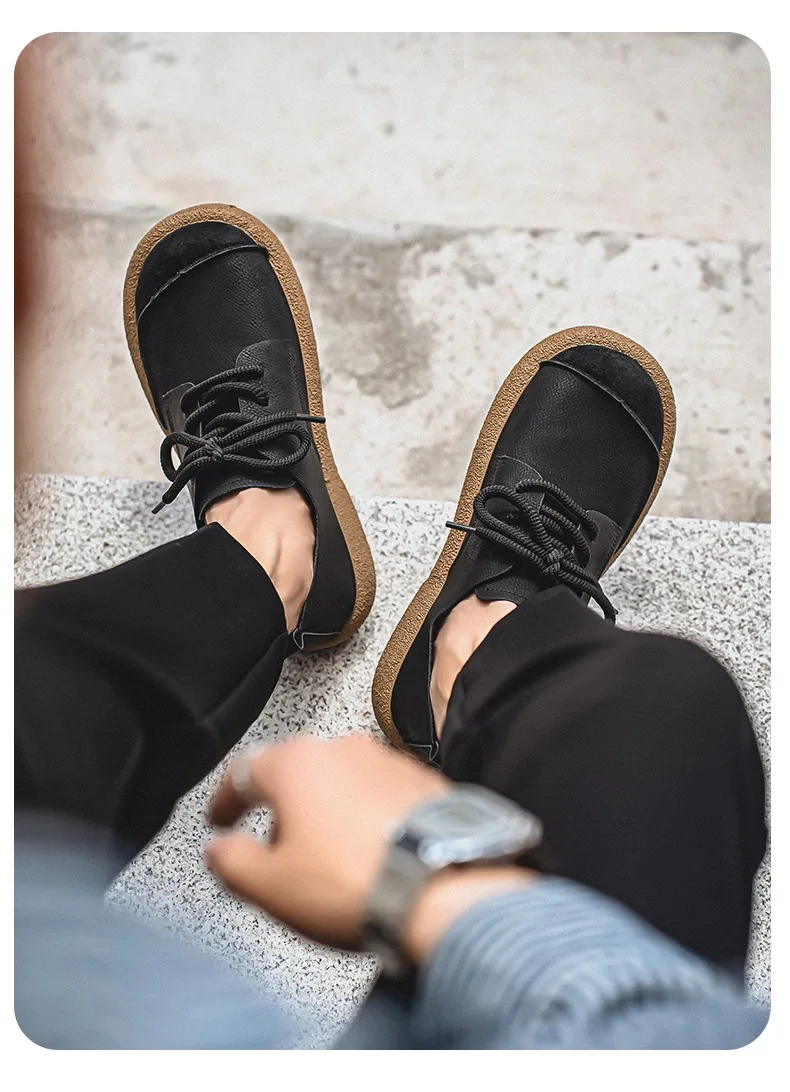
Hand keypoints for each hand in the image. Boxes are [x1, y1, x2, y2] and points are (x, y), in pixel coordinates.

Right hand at [206, 735, 536, 960]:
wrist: (441, 890)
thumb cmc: (357, 883)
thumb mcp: (269, 887)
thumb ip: (231, 862)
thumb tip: (219, 851)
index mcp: (296, 764)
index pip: (244, 771)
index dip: (225, 800)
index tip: (220, 818)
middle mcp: (343, 750)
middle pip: (295, 774)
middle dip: (280, 810)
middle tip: (273, 849)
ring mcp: (387, 762)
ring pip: (340, 782)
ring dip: (327, 813)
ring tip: (327, 860)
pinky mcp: (423, 782)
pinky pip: (379, 796)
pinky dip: (366, 818)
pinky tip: (369, 854)